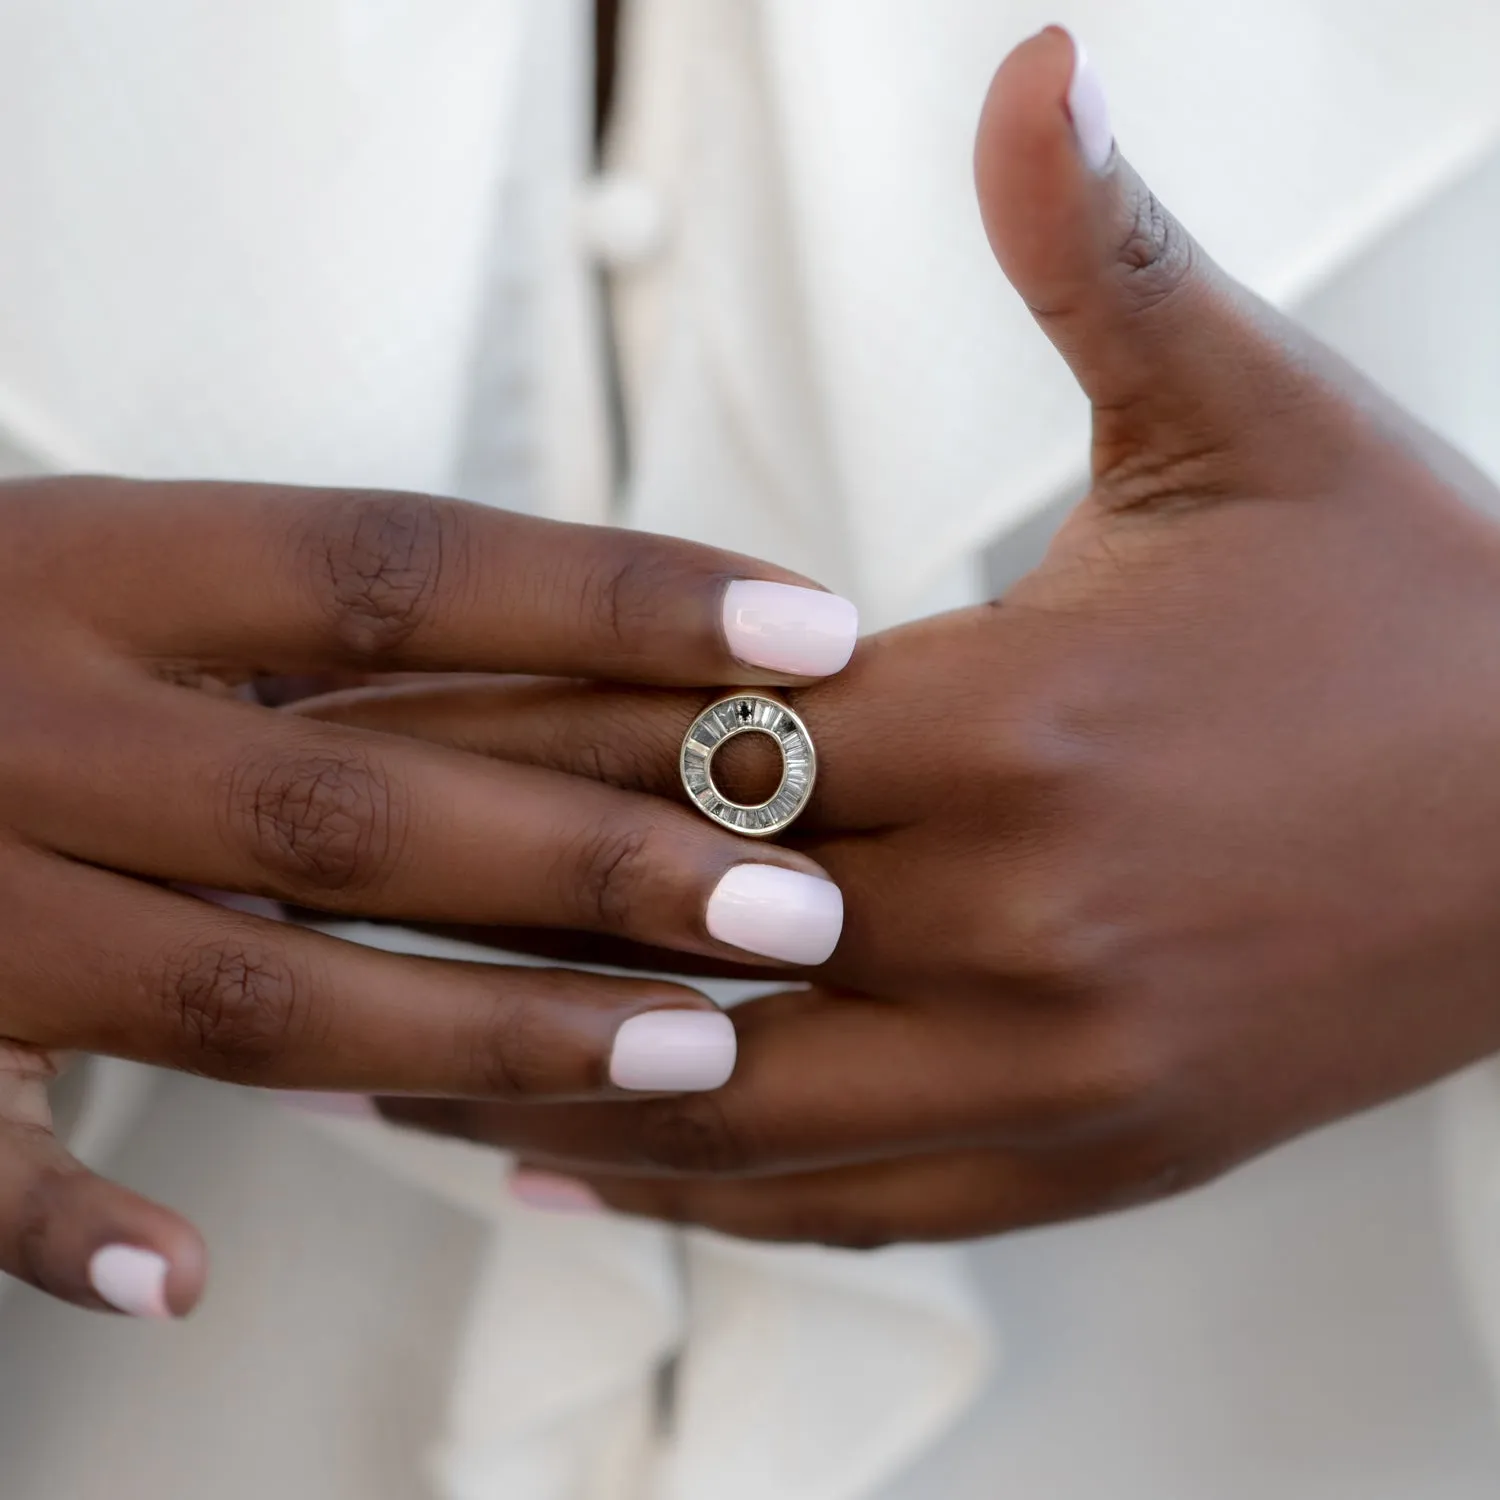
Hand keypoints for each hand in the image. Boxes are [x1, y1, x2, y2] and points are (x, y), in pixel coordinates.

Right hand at [0, 478, 854, 1311]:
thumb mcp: (135, 569)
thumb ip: (333, 627)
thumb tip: (620, 654)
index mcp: (112, 561)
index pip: (412, 566)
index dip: (619, 595)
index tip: (813, 627)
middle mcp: (30, 716)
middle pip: (362, 803)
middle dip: (596, 864)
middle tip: (801, 909)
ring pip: (247, 993)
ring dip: (474, 1040)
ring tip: (689, 1061)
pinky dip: (58, 1222)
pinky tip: (186, 1274)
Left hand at [305, 29, 1499, 1247]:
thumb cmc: (1410, 615)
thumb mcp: (1257, 422)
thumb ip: (1104, 258)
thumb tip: (1040, 59)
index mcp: (1020, 720)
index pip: (686, 735)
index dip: (503, 732)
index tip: (355, 737)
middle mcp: (1018, 915)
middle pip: (670, 917)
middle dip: (474, 905)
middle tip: (300, 901)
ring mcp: (1055, 1063)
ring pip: (731, 1097)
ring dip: (538, 1075)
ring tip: (373, 1064)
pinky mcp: (1095, 1153)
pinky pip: (856, 1198)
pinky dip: (701, 1189)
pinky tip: (576, 1165)